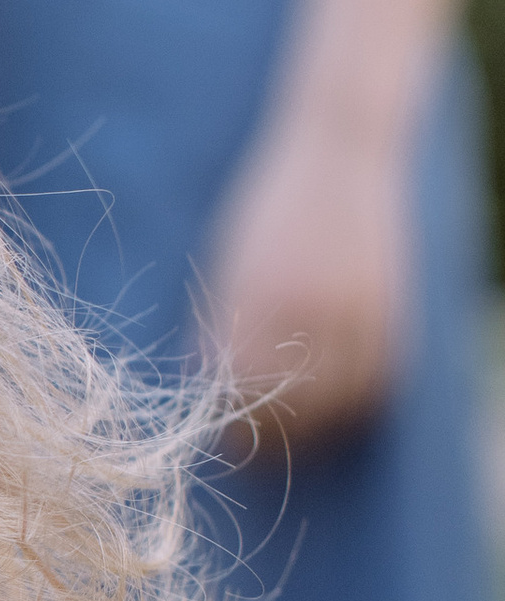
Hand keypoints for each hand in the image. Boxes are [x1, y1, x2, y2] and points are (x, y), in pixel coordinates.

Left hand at [199, 106, 411, 447]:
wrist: (336, 152)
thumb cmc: (266, 209)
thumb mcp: (227, 265)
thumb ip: (216, 328)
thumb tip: (208, 391)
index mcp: (253, 301)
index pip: (239, 394)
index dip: (231, 425)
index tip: (224, 439)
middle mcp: (306, 312)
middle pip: (288, 408)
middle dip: (269, 436)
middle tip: (255, 449)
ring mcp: (355, 312)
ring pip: (337, 403)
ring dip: (315, 427)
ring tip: (295, 434)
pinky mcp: (392, 311)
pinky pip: (377, 382)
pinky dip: (356, 402)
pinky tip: (335, 403)